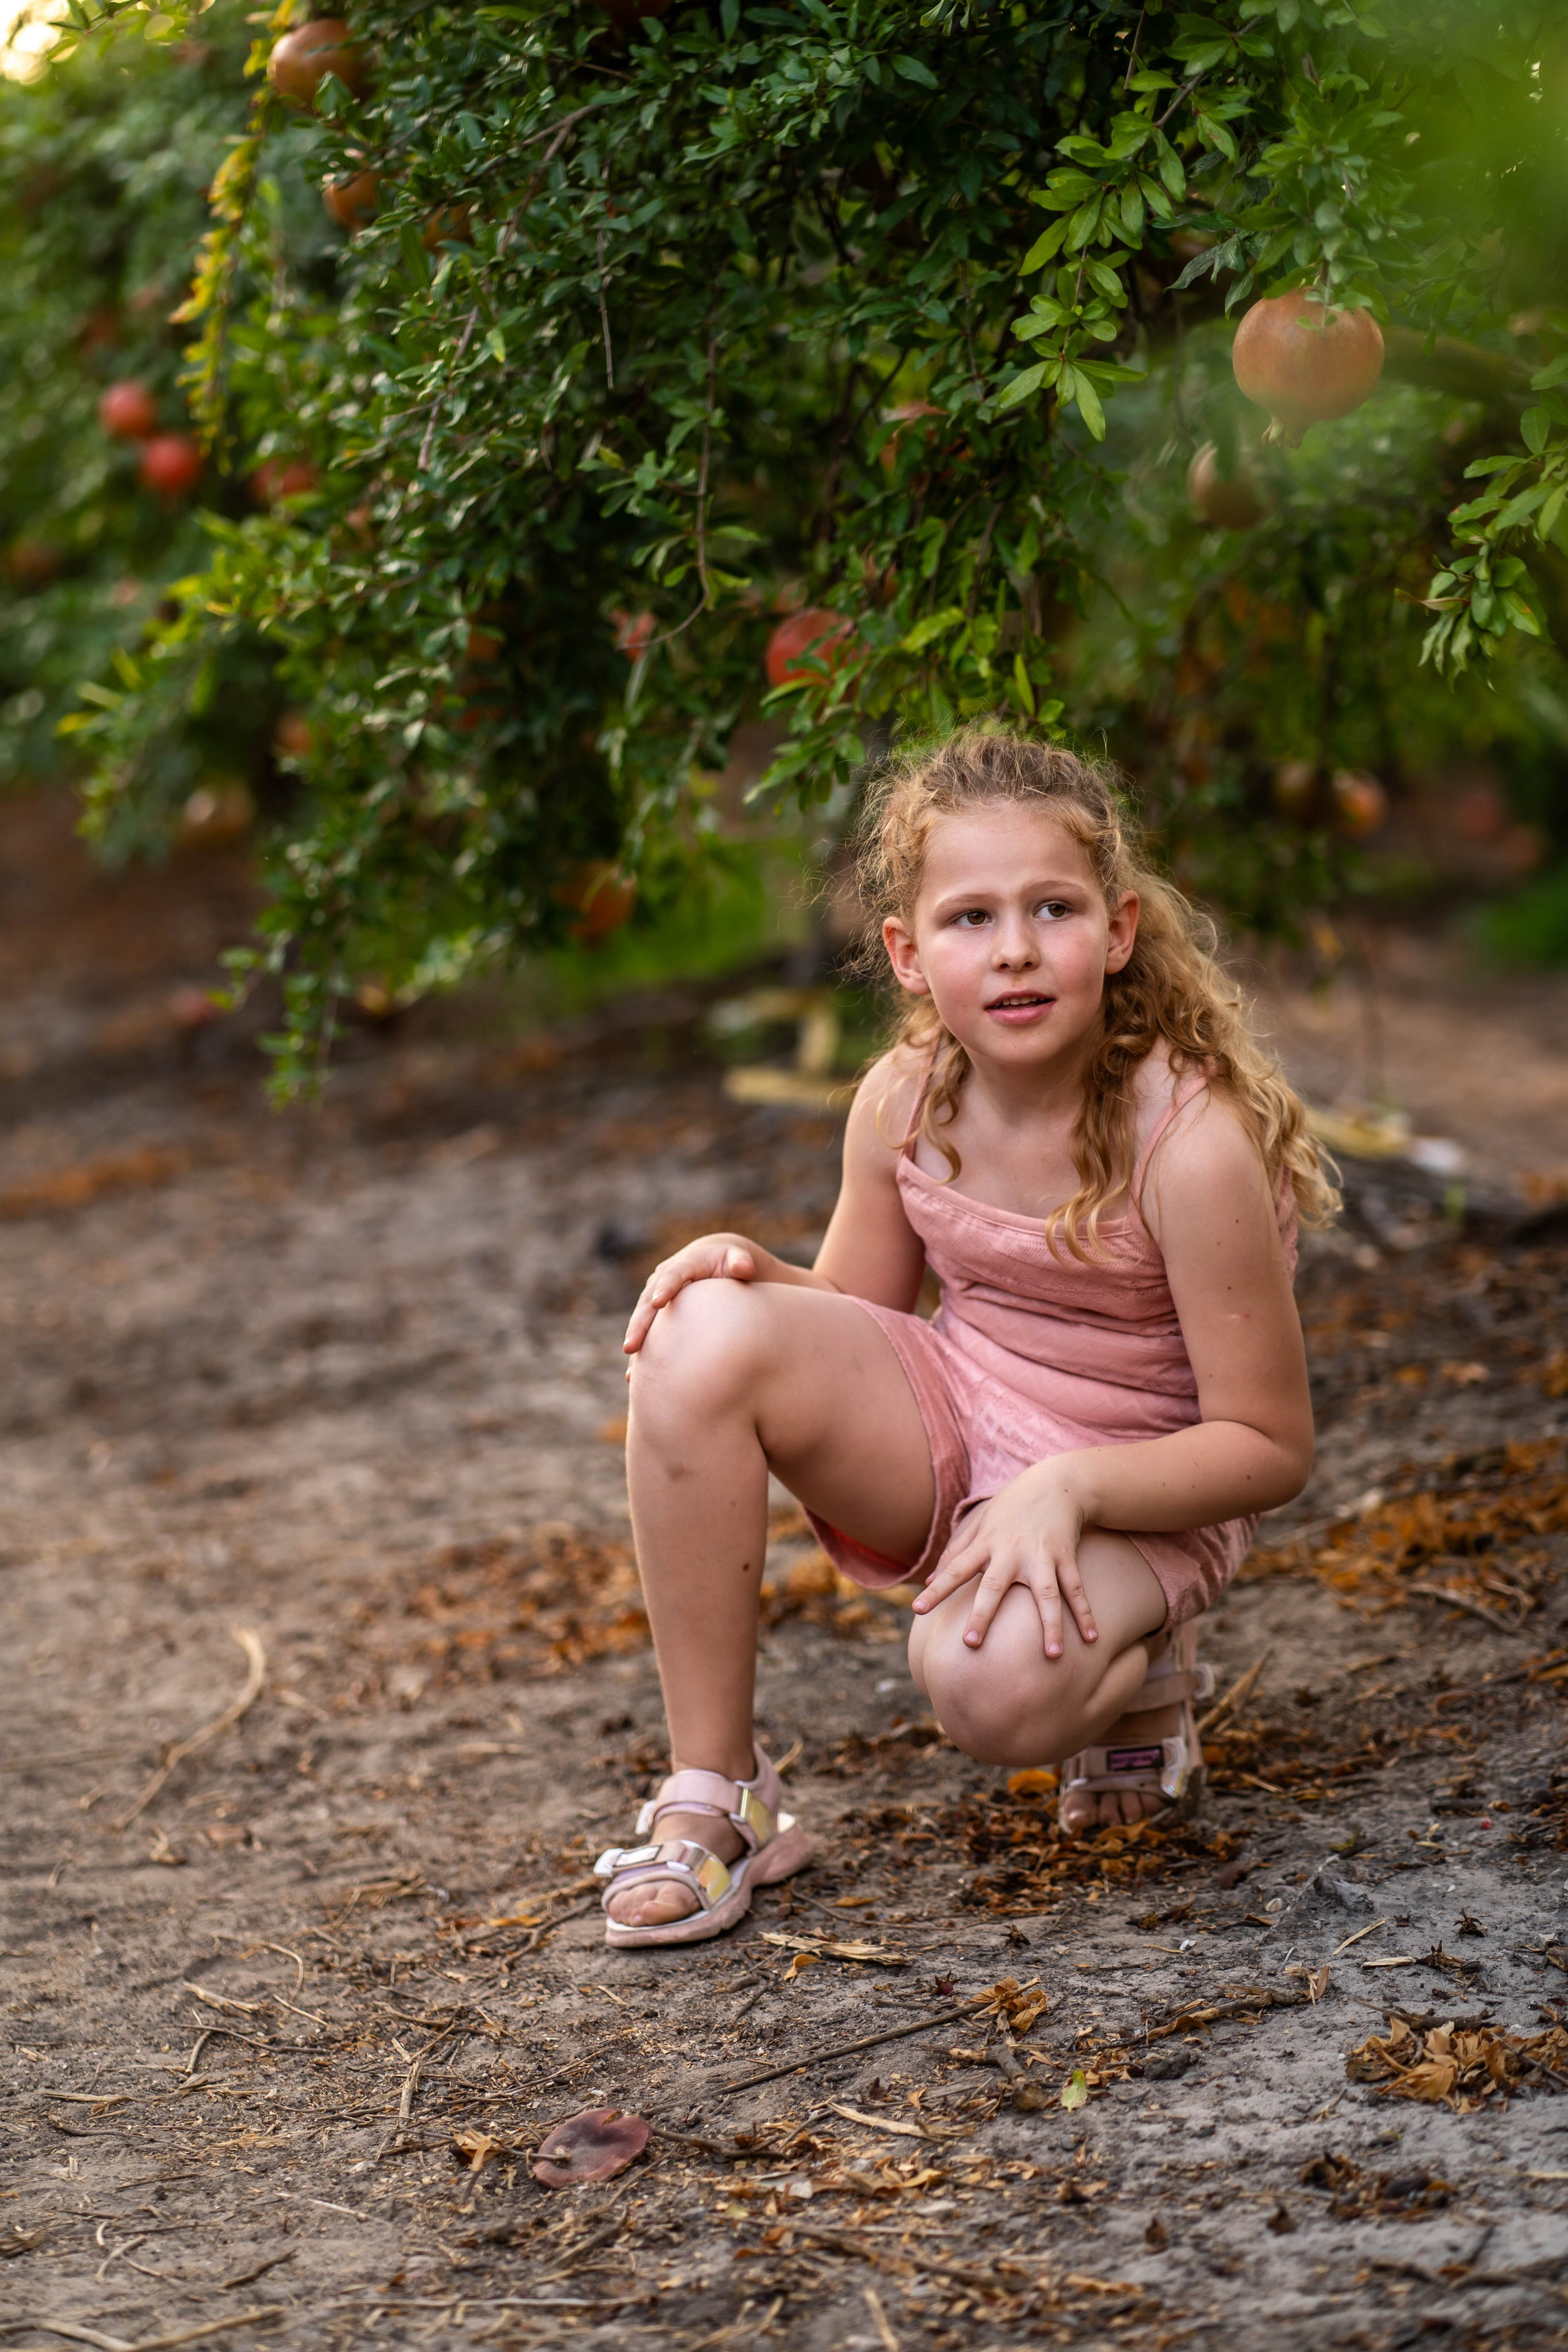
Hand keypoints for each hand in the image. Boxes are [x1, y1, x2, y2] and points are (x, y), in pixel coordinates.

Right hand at [622, 1233, 757, 1355]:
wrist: (715, 1266)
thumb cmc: (730, 1264)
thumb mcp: (738, 1258)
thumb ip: (741, 1262)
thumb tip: (744, 1269)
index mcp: (684, 1265)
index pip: (672, 1275)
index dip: (665, 1287)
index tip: (658, 1302)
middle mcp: (664, 1279)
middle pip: (647, 1301)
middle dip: (639, 1322)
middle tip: (631, 1344)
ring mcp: (657, 1295)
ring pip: (642, 1317)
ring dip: (635, 1336)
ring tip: (630, 1356)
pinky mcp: (657, 1313)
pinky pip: (647, 1332)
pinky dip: (642, 1351)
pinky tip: (633, 1374)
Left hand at [910, 1460, 1098, 1656]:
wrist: (1056, 1482)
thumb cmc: (1011, 1506)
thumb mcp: (980, 1522)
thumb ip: (955, 1550)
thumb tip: (930, 1577)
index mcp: (985, 1543)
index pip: (955, 1569)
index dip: (936, 1589)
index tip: (917, 1610)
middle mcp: (1011, 1551)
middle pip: (994, 1587)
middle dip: (982, 1615)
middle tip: (971, 1644)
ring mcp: (1041, 1555)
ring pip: (1045, 1594)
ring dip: (1050, 1625)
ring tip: (1053, 1656)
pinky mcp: (1066, 1556)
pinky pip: (1075, 1589)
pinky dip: (1085, 1613)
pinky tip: (1092, 1638)